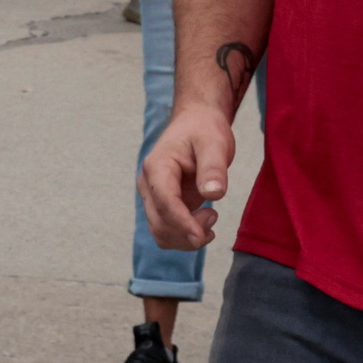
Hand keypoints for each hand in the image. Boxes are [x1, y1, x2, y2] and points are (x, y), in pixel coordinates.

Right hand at [140, 103, 235, 255]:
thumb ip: (213, 168)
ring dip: (186, 238)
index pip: (164, 201)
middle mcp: (149, 185)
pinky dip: (185, 237)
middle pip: (159, 223)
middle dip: (187, 232)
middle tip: (214, 215)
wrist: (195, 124)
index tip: (202, 236)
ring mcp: (153, 197)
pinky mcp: (162, 205)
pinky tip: (204, 225)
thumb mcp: (214, 143)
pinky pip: (167, 232)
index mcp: (157, 167)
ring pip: (161, 233)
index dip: (182, 222)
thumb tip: (213, 194)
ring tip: (211, 217)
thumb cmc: (204, 131)